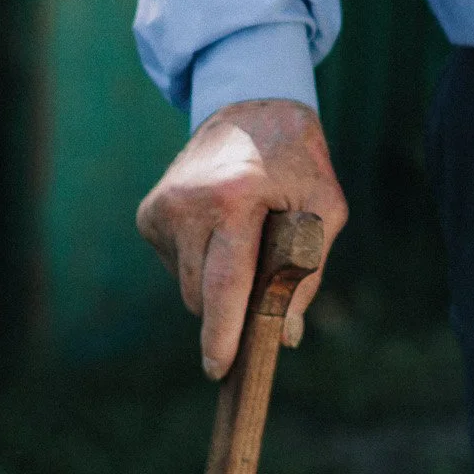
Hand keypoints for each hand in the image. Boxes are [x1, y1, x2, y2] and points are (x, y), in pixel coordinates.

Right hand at [137, 99, 347, 379]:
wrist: (251, 105)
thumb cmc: (297, 159)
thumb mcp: (325, 204)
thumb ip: (309, 269)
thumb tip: (286, 335)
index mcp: (234, 196)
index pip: (225, 280)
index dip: (223, 331)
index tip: (219, 368)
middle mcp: (188, 202)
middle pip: (203, 294)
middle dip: (230, 306)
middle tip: (261, 286)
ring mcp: (162, 207)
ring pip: (187, 284)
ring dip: (216, 282)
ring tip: (245, 238)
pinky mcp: (148, 213)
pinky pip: (175, 265)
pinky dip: (200, 261)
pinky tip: (221, 228)